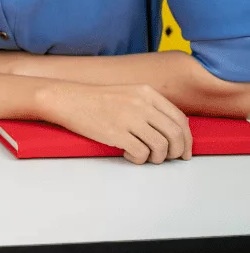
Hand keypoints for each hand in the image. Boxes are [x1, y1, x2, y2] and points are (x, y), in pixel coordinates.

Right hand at [38, 82, 192, 163]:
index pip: (180, 119)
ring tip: (146, 156)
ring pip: (161, 147)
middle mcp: (141, 104)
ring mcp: (129, 119)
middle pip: (175, 134)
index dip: (186, 139)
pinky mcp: (117, 133)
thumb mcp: (127, 93)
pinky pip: (141, 153)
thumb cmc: (94, 99)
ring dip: (157, 158)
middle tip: (170, 159)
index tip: (184, 150)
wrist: (67, 99)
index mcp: (146, 93)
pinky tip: (130, 154)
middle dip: (177, 152)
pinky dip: (140, 159)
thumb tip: (170, 130)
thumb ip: (149, 107)